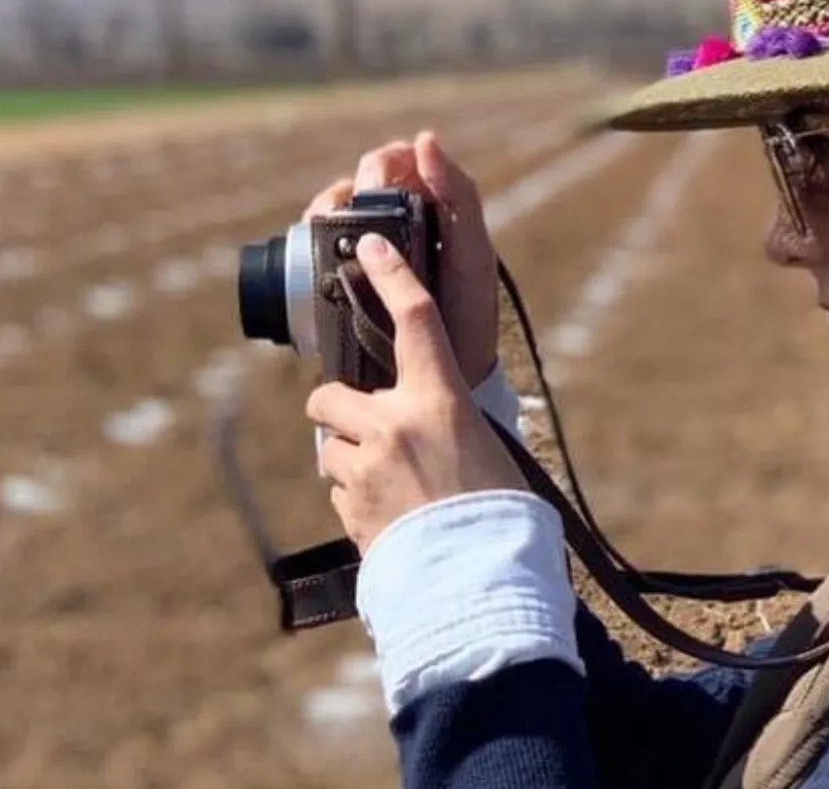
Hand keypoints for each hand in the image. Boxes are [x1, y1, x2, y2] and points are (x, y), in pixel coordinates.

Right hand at [303, 129, 499, 385]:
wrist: (444, 376)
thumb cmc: (468, 314)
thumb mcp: (471, 255)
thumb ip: (459, 197)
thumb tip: (426, 138)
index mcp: (432, 209)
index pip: (399, 161)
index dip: (382, 164)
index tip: (373, 190)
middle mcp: (399, 224)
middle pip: (358, 182)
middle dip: (347, 191)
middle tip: (345, 216)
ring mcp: (370, 249)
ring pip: (334, 209)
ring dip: (324, 212)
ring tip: (322, 231)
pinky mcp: (345, 276)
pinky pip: (318, 244)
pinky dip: (310, 240)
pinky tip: (310, 251)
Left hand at [307, 231, 526, 550]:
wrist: (479, 581)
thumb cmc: (502, 515)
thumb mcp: (488, 450)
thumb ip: (449, 425)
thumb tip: (429, 423)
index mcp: (441, 401)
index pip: (415, 320)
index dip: (392, 277)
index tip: (369, 249)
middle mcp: (394, 425)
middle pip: (329, 394)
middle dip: (338, 410)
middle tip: (366, 430)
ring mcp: (364, 467)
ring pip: (327, 447)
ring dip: (349, 460)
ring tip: (392, 488)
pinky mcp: (348, 507)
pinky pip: (337, 489)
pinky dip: (355, 498)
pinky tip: (391, 516)